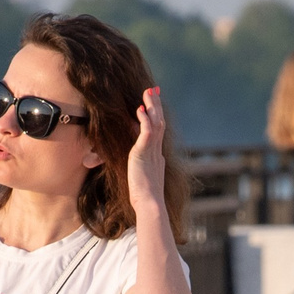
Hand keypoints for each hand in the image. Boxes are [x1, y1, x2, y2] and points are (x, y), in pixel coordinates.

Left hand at [127, 86, 169, 221]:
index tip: (152, 103)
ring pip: (156, 123)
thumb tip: (134, 155)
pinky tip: (140, 109)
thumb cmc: (144, 196)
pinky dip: (144, 119)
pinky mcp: (144, 153)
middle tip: (154, 90)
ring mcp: (152, 151)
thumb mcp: (140, 175)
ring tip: (149, 91)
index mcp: (156, 156)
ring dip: (152, 106)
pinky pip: (146, 132)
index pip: (157, 130)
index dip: (155, 116)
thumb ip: (139, 163)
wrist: (150, 203)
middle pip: (159, 122)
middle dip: (156, 105)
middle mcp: (157, 151)